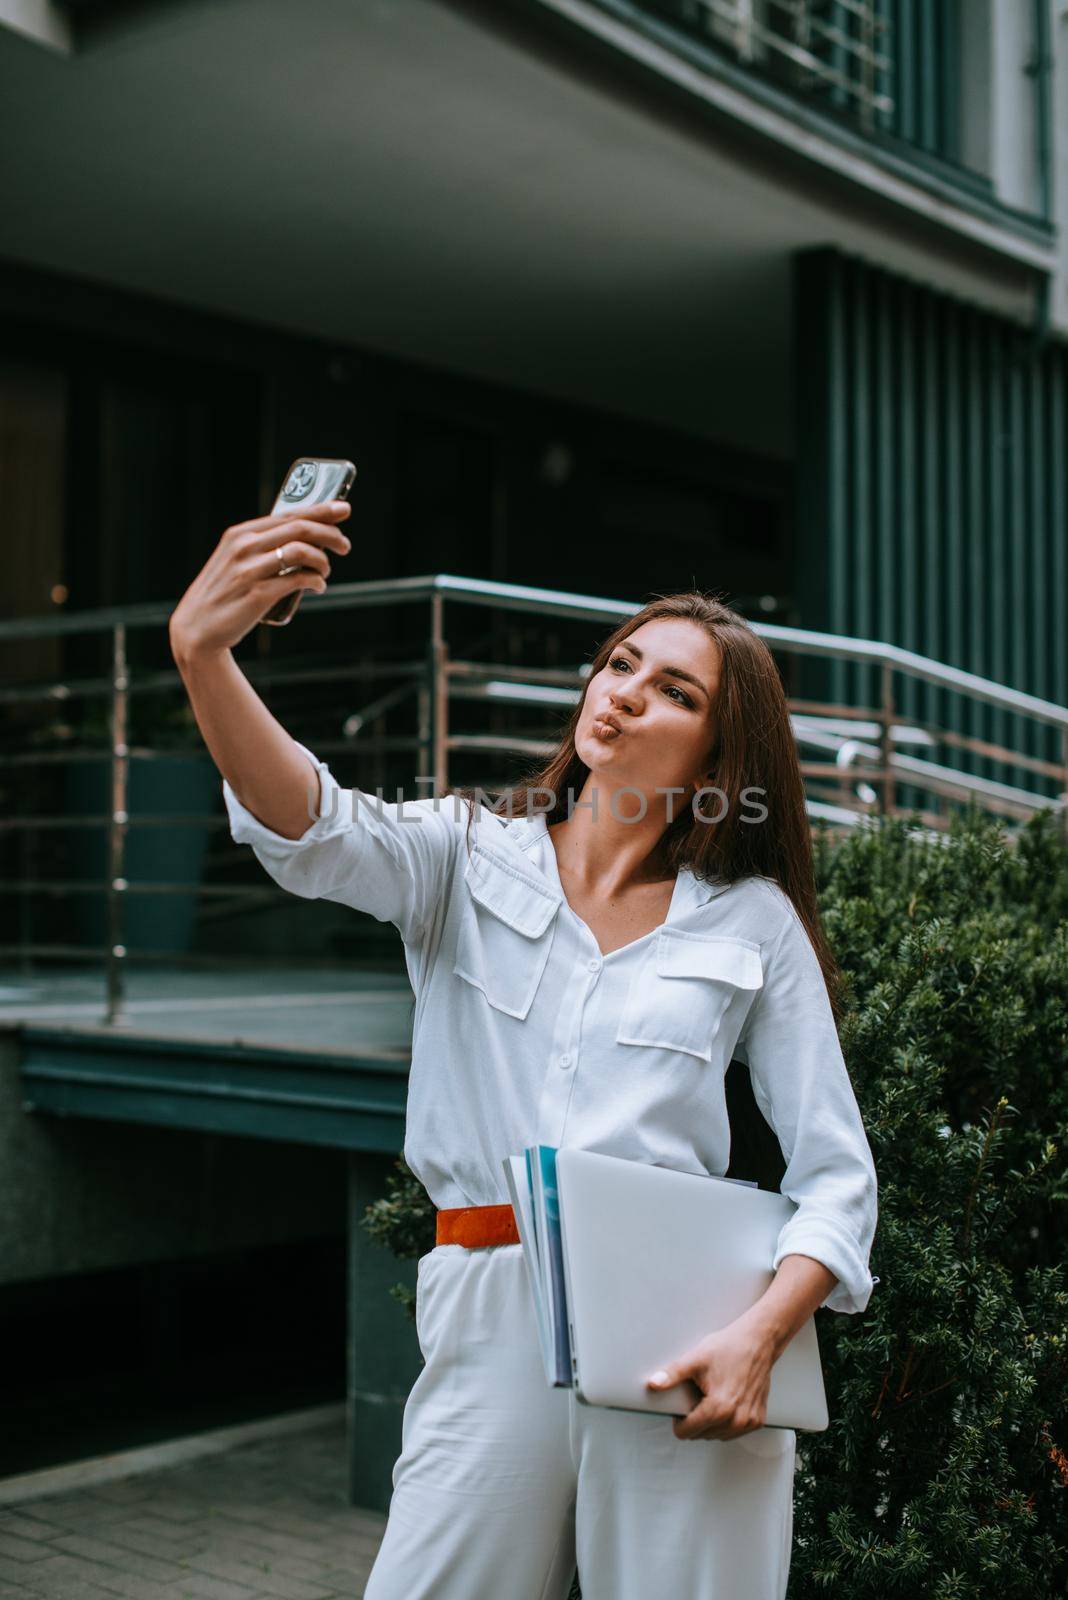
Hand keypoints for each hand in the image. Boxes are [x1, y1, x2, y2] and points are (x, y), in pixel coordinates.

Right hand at [169, 499, 351, 659]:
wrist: (198, 628)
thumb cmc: (224, 594)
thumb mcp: (235, 560)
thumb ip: (261, 547)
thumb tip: (304, 539)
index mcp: (240, 534)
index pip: (288, 514)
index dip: (320, 510)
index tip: (343, 508)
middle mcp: (244, 547)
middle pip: (299, 528)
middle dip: (330, 534)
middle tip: (345, 545)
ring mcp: (250, 570)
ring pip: (301, 551)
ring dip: (323, 560)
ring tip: (326, 571)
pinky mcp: (258, 594)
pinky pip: (298, 579)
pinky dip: (316, 581)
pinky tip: (319, 586)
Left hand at [645, 1317, 775, 1441]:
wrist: (758, 1341)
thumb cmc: (729, 1348)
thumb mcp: (696, 1359)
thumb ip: (673, 1374)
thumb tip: (653, 1384)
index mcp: (718, 1408)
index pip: (687, 1432)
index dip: (678, 1420)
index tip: (680, 1406)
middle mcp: (735, 1419)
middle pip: (701, 1435)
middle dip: (695, 1421)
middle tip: (697, 1396)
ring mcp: (748, 1422)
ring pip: (717, 1436)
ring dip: (710, 1424)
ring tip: (711, 1398)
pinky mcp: (758, 1420)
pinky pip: (734, 1432)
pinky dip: (726, 1423)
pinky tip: (726, 1403)